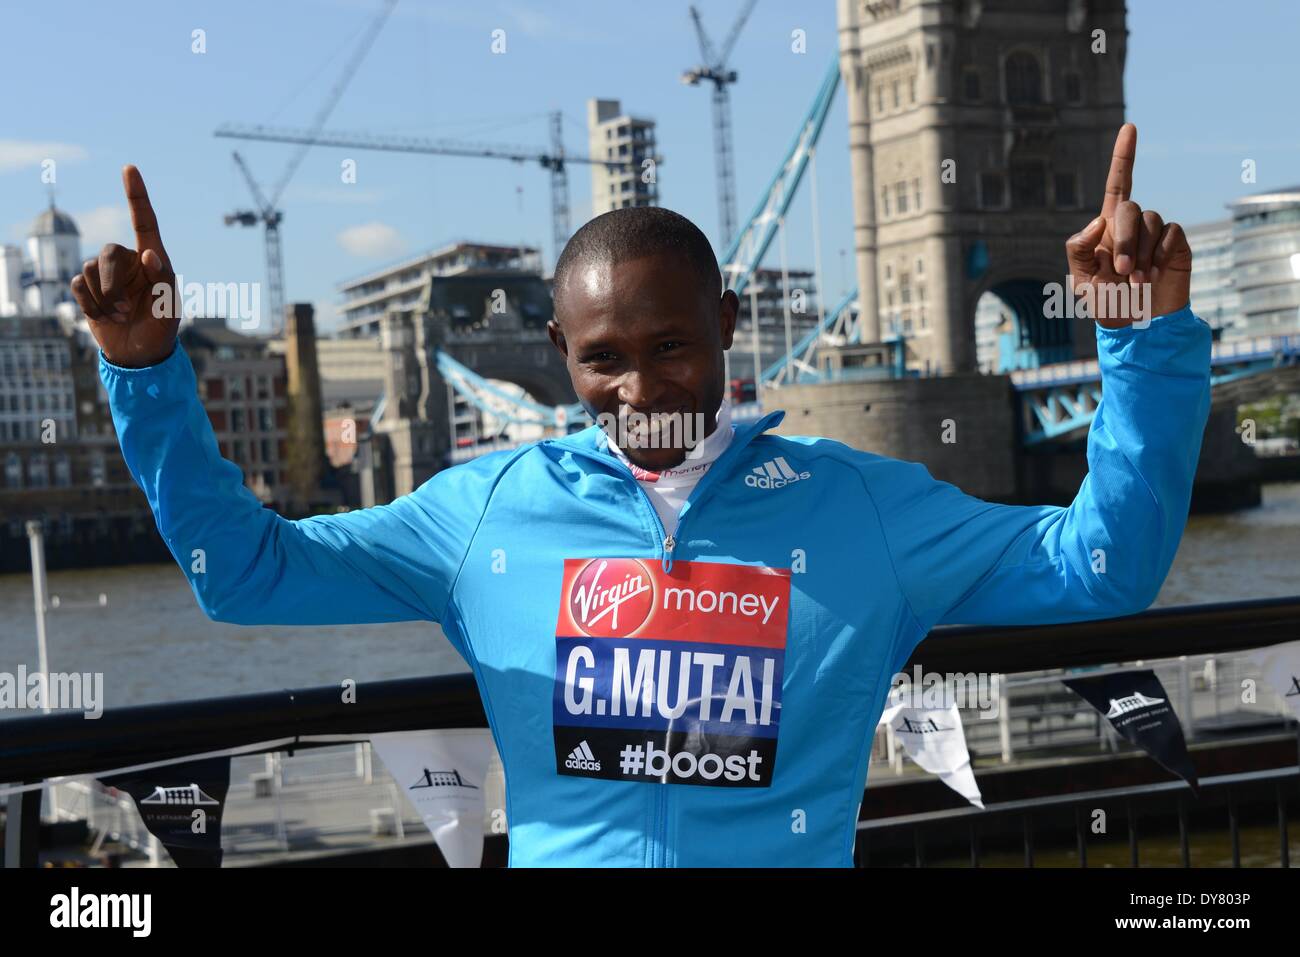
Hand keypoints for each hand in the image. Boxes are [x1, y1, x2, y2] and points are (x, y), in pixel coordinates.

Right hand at [70, 165, 179, 367]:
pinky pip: (78, 286)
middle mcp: (128, 262)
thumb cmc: (161, 328)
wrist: (140, 354)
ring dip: (104, 299)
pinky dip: (91, 305)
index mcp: (153, 260)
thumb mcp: (169, 307)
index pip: (144, 222)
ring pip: (90, 269)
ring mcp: (107, 275)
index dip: (136, 195)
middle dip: (113, 283)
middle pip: (108, 251)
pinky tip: (104, 317)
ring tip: (119, 315)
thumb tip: (147, 252)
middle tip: (123, 309)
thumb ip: (162, 278)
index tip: (130, 168)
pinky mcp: (89, 290)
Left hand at [1065, 123, 1191, 327]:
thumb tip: (1098, 220)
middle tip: (1120, 273)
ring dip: (1141, 254)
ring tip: (1137, 281)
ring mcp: (1157, 233)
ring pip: (1152, 222)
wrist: (1136, 325)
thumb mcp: (1079, 280)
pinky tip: (1154, 275)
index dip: (1124, 156)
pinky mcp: (1177, 244)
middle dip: (1124, 240)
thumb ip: (1078, 249)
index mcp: (1108, 227)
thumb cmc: (1105, 303)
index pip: (1118, 184)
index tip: (1130, 126)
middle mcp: (1134, 224)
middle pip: (1131, 208)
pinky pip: (1171, 235)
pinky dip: (1160, 255)